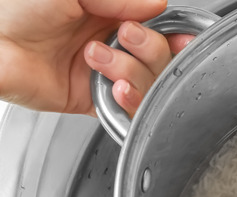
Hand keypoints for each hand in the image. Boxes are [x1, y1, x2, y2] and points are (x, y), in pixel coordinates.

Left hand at [0, 0, 191, 115]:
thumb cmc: (16, 10)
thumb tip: (158, 5)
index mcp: (108, 14)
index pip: (157, 27)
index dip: (174, 34)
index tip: (182, 36)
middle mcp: (110, 43)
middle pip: (160, 57)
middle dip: (150, 48)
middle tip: (125, 36)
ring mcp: (104, 72)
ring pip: (148, 82)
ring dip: (132, 71)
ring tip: (98, 58)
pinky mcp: (93, 99)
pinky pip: (128, 108)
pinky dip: (131, 99)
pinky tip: (116, 87)